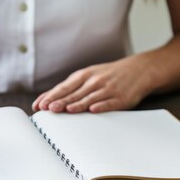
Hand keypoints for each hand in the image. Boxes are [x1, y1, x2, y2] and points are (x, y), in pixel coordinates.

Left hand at [32, 58, 152, 112]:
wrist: (139, 70)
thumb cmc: (108, 75)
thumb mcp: (88, 76)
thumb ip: (70, 88)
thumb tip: (47, 99)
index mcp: (84, 75)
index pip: (63, 87)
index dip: (51, 96)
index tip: (40, 105)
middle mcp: (94, 81)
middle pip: (74, 93)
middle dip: (60, 101)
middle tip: (48, 109)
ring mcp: (107, 89)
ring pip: (89, 98)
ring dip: (77, 104)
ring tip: (66, 110)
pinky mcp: (121, 98)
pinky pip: (109, 102)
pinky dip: (101, 106)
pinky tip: (93, 110)